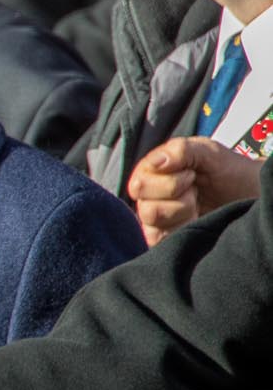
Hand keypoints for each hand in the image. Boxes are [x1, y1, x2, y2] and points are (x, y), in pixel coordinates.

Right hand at [127, 138, 262, 245]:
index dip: (170, 179)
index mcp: (151, 173)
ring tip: (197, 204)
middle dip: (176, 195)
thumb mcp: (208, 152)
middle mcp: (148, 196)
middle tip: (195, 189)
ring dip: (182, 210)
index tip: (191, 174)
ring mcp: (156, 219)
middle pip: (144, 205)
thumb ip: (180, 150)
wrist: (250, 193)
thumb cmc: (228, 171)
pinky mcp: (164, 237)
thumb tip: (157, 163)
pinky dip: (182, 228)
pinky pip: (159, 239)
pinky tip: (195, 219)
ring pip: (153, 221)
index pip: (140, 184)